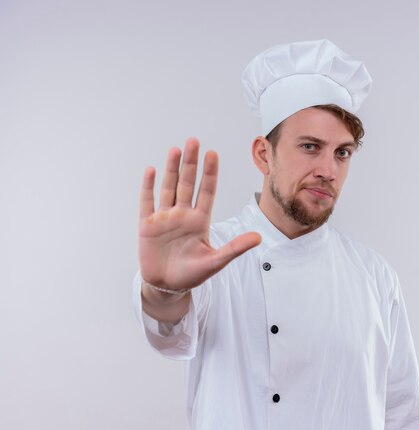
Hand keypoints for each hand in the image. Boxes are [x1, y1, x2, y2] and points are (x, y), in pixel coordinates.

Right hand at [139, 138, 260, 291]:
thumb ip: (235, 248)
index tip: (213, 153)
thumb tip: (258, 238)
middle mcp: (183, 215)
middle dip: (190, 163)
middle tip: (193, 141)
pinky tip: (152, 171)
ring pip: (169, 188)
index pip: (206, 191)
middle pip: (187, 183)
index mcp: (200, 221)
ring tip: (176, 149)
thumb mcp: (216, 261)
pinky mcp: (148, 226)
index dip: (209, 173)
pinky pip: (148, 202)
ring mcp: (165, 218)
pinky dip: (149, 187)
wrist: (167, 287)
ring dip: (171, 169)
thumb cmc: (192, 274)